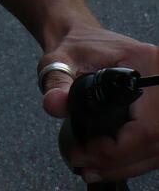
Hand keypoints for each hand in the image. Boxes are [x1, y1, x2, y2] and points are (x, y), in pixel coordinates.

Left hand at [38, 25, 158, 182]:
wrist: (80, 35)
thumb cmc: (74, 43)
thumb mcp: (60, 59)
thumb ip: (56, 81)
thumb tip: (54, 104)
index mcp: (145, 63)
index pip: (146, 124)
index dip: (119, 149)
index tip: (88, 152)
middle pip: (154, 140)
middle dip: (120, 161)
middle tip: (86, 165)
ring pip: (157, 147)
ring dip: (126, 164)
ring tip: (93, 168)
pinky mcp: (156, 107)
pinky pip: (153, 142)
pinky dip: (132, 158)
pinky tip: (108, 163)